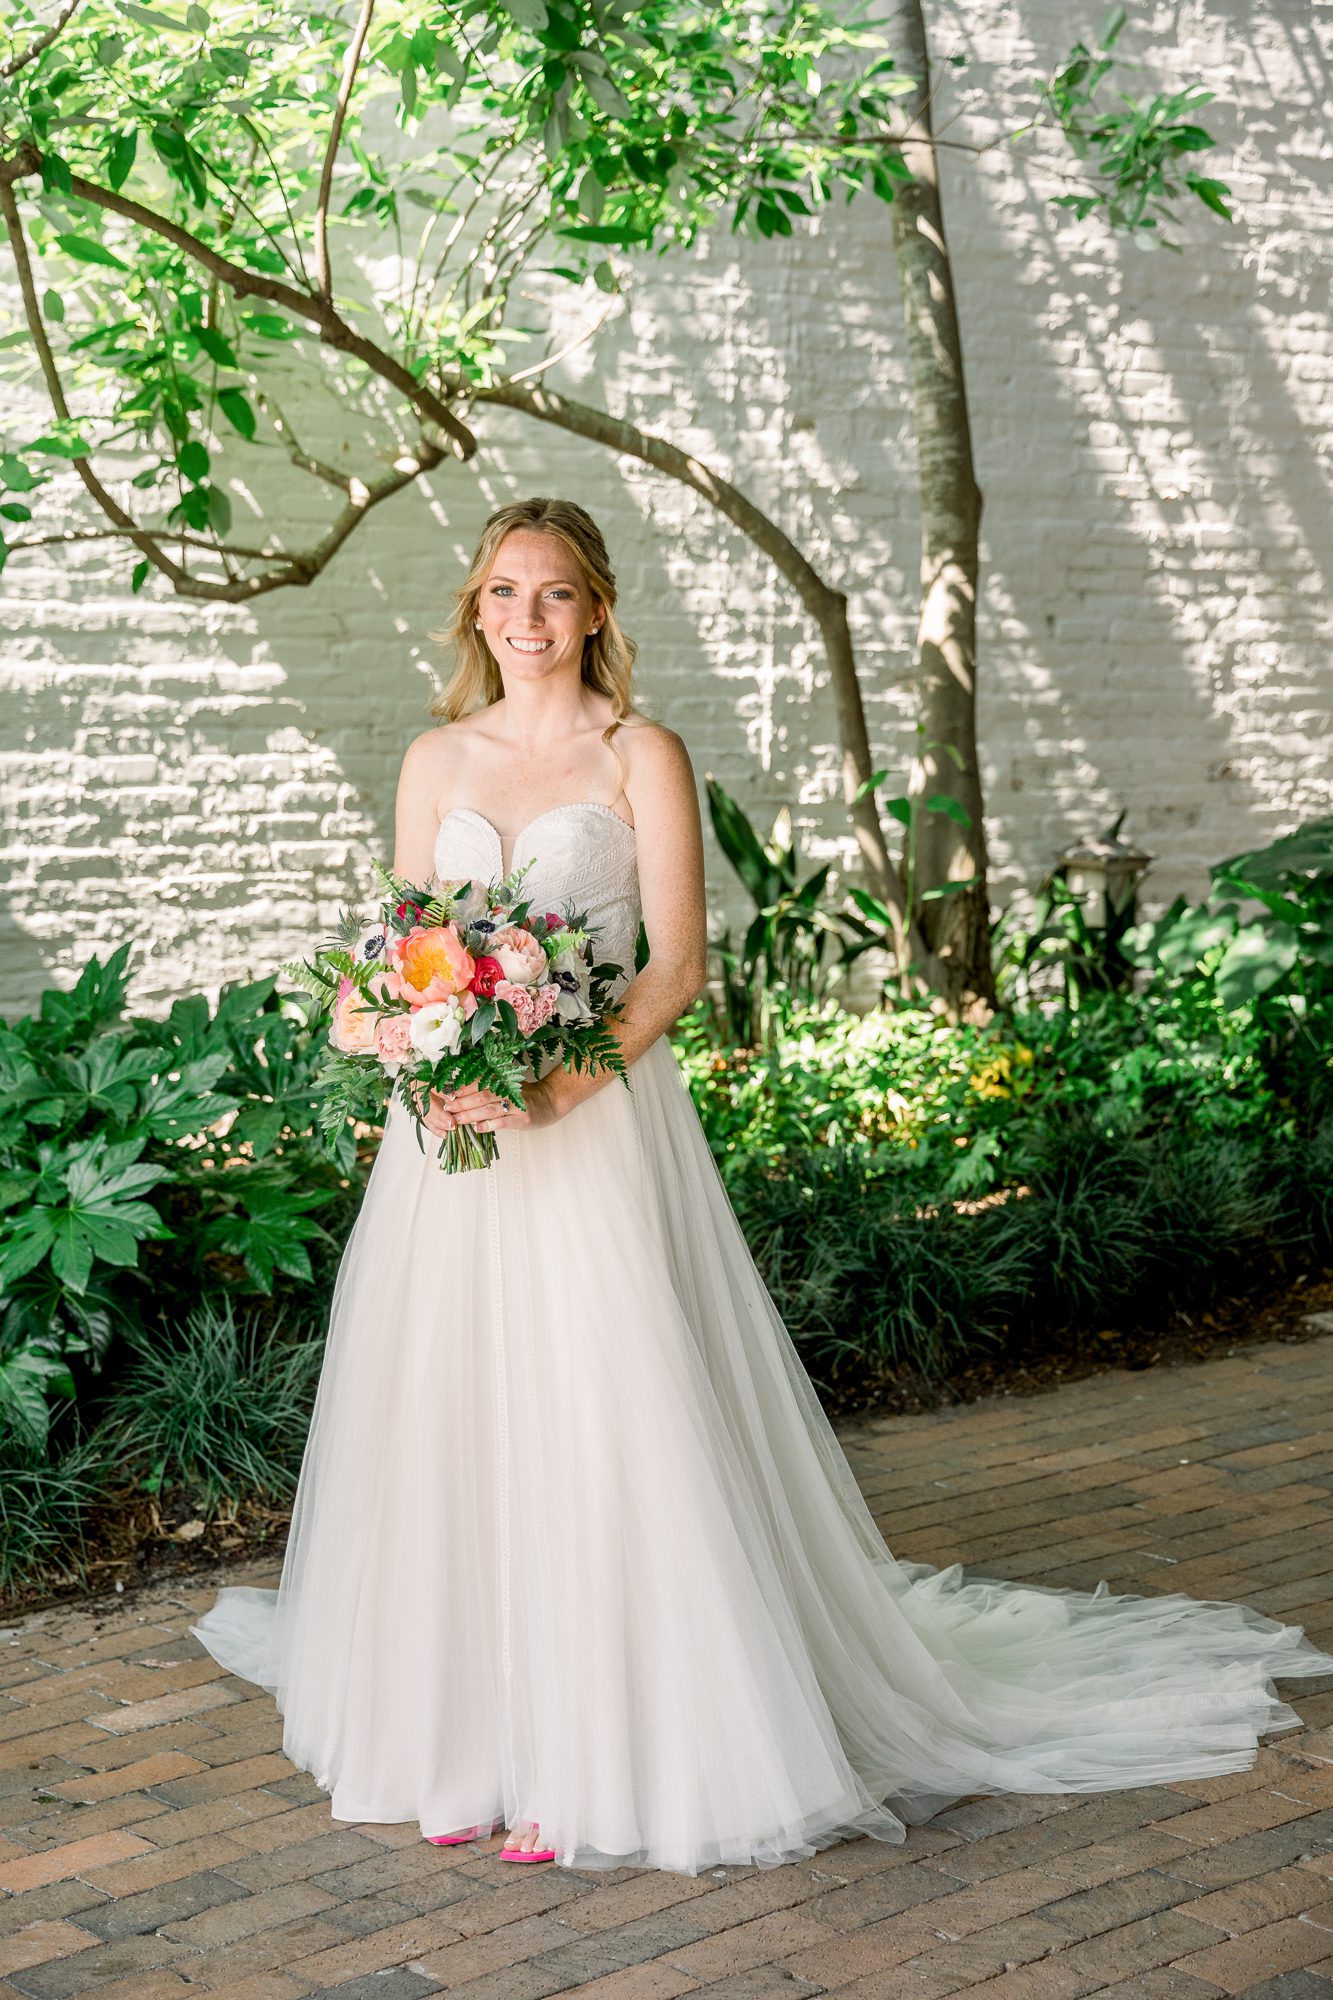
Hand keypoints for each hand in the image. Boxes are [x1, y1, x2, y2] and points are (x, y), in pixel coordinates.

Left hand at [424, 1076, 561, 1136]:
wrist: (551, 1102)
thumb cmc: (525, 1095)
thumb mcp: (509, 1086)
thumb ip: (490, 1088)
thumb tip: (461, 1093)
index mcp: (503, 1082)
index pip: (479, 1084)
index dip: (462, 1088)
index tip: (447, 1093)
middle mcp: (509, 1091)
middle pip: (481, 1096)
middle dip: (462, 1102)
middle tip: (446, 1107)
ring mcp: (517, 1106)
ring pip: (489, 1109)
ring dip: (470, 1115)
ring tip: (456, 1120)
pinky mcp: (523, 1119)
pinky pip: (503, 1122)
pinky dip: (489, 1125)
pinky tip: (477, 1128)